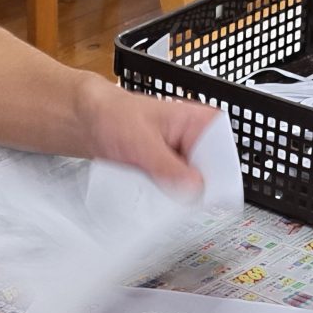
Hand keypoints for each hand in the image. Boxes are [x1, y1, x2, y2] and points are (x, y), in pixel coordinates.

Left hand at [76, 74, 218, 195]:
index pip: (223, 156)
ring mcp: (181, 158)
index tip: (204, 197)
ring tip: (154, 191)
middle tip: (173, 197)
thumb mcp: (143, 142)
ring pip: (189, 188)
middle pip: (208, 177)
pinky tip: (149, 195)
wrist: (89, 120)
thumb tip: (193, 188)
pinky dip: (161, 197)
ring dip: (173, 197)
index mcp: (201, 122)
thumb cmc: (113, 115)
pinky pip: (172, 191)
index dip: (217, 181)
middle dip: (191, 192)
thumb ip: (168, 167)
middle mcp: (195, 141)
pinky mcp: (167, 171)